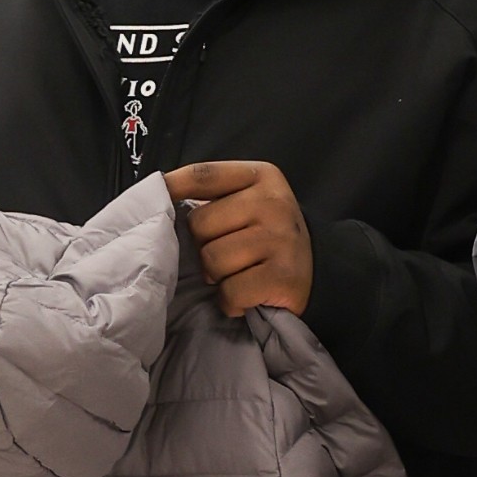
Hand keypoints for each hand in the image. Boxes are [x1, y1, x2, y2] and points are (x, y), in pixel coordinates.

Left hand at [165, 155, 312, 318]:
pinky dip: (232, 300)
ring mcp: (280, 239)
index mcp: (261, 176)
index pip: (203, 175)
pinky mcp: (282, 276)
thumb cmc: (269, 235)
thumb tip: (158, 198)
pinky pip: (230, 291)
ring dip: (218, 276)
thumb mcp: (249, 201)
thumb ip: (213, 196)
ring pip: (212, 260)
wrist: (320, 270)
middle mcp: (273, 202)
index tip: (156, 198)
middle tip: (227, 254)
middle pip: (199, 224)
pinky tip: (247, 294)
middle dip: (204, 245)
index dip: (172, 187)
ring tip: (239, 273)